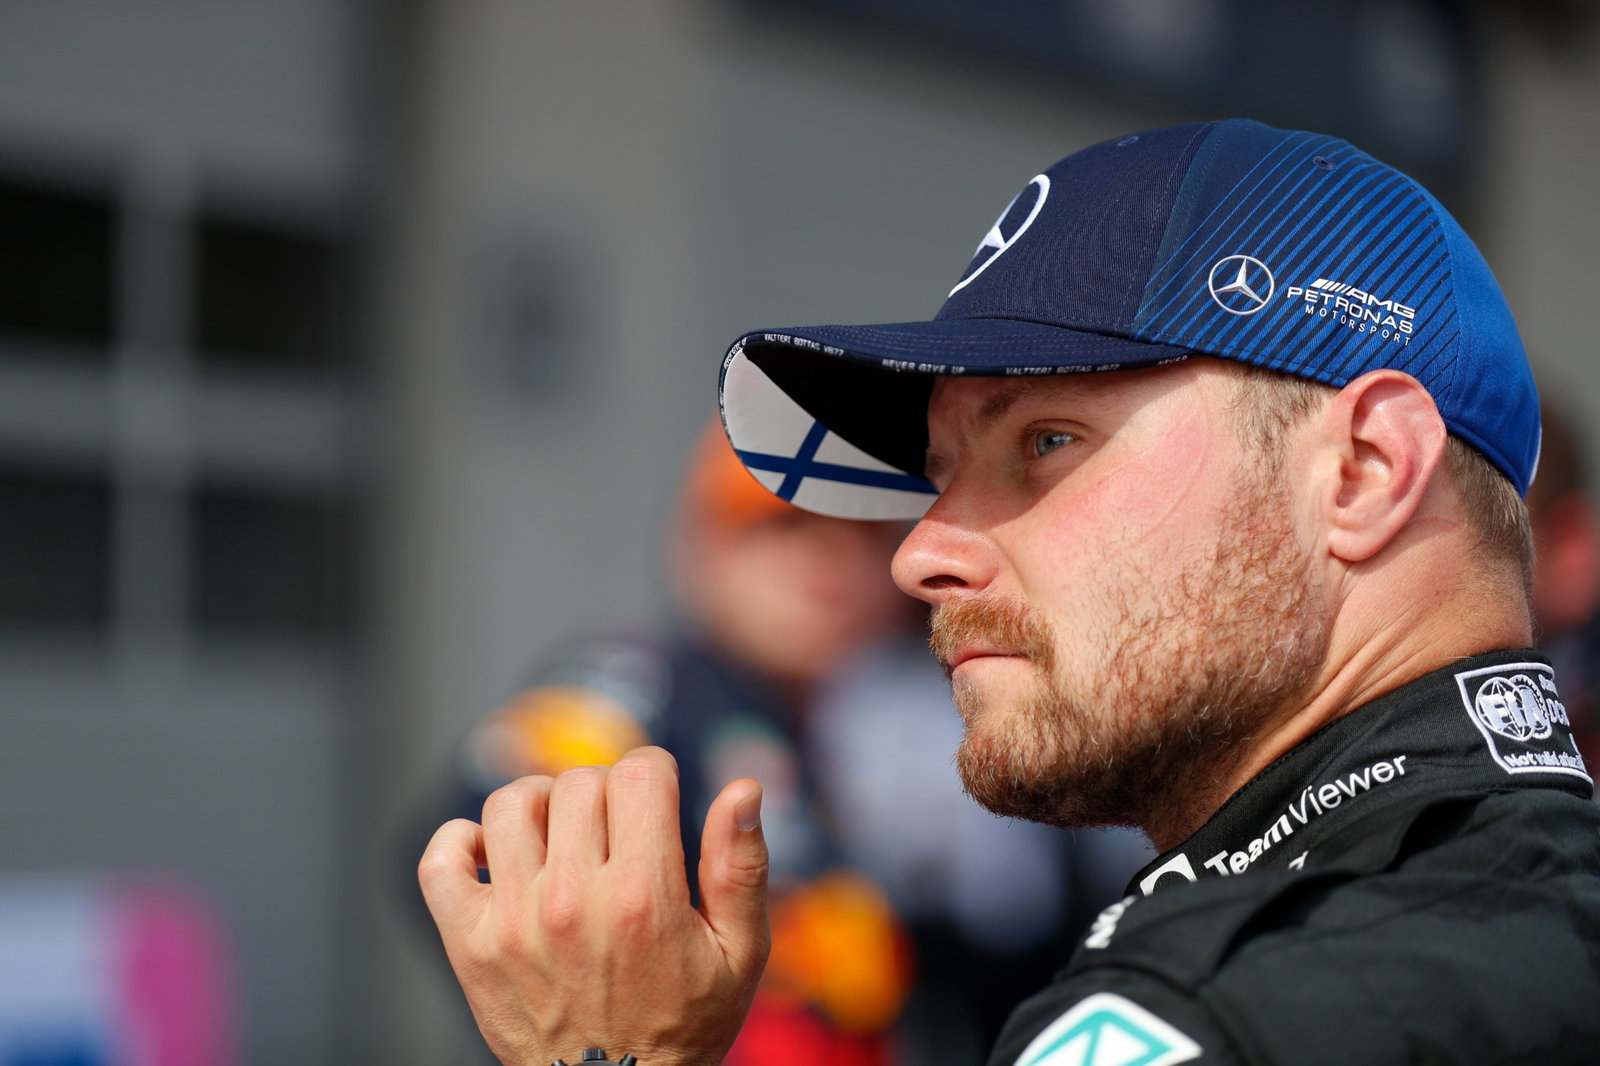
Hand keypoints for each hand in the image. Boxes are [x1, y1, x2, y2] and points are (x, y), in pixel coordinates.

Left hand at [419, 746, 769, 1065]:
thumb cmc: (684, 1026)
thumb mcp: (740, 954)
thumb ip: (741, 866)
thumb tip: (744, 790)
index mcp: (646, 895)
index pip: (640, 771)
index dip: (655, 775)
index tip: (658, 804)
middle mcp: (573, 900)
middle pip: (579, 782)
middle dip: (606, 793)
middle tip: (618, 832)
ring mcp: (514, 921)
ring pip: (511, 804)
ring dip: (540, 806)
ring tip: (562, 835)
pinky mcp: (470, 943)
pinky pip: (441, 859)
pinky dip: (461, 841)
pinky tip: (498, 856)